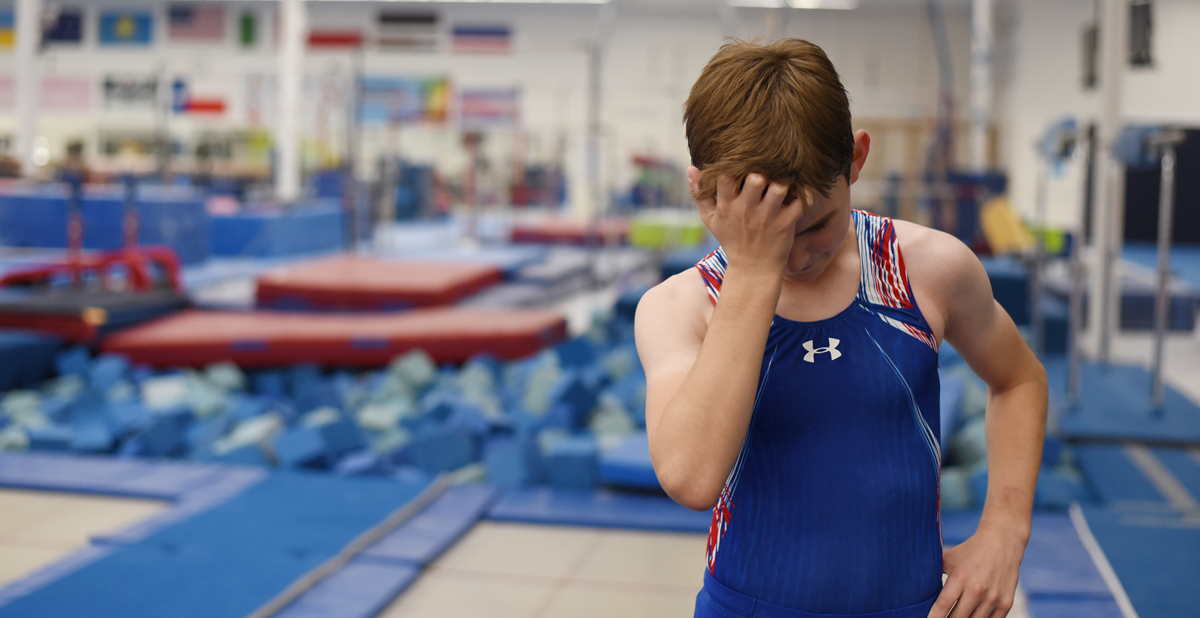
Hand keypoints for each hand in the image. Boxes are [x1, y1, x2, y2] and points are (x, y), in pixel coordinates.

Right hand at [688, 167, 806, 275]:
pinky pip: (800, 201)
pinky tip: (802, 189)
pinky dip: (805, 193)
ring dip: (783, 180)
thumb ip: (699, 194)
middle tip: (767, 169)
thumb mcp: (710, 219)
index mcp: (727, 206)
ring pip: (779, 187)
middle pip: (756, 178)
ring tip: (782, 178)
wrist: (753, 270)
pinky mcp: (786, 223)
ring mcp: (768, 217)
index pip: (726, 175)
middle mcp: (747, 210)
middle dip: (762, 170)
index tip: (741, 161)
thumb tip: (691, 168)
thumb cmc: (731, 240)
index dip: (735, 164)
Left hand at [928, 527, 1025, 617]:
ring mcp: (993, 598)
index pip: (943, 604)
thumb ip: (934, 574)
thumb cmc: (970, 552)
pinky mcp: (1006, 603)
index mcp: (960, 577)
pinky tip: (972, 616)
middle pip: (957, 617)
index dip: (934, 617)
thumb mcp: (948, 559)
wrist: (1001, 543)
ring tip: (956, 616)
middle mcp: (977, 590)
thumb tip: (918, 590)